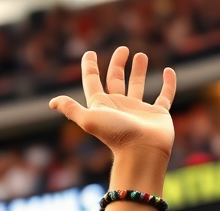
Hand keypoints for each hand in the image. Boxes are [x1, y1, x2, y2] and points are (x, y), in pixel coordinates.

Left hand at [50, 49, 175, 164]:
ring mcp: (138, 110)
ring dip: (138, 71)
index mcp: (102, 106)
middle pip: (115, 81)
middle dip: (117, 65)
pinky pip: (165, 95)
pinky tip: (168, 71)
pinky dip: (168, 84)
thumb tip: (51, 103)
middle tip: (122, 49)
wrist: (141, 152)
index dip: (90, 68)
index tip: (89, 53)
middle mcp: (118, 107)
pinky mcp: (158, 113)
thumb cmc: (115, 134)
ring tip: (140, 55)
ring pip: (137, 85)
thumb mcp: (89, 119)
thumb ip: (71, 109)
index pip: (93, 83)